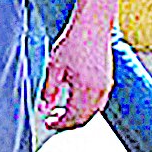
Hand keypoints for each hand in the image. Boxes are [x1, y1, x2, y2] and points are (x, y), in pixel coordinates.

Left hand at [39, 13, 112, 129]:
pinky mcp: (107, 81)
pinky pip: (97, 102)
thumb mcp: (54, 68)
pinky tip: (73, 100)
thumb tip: (43, 108)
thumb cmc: (72, 44)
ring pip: (92, 112)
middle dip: (67, 122)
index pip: (72, 118)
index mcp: (85, 90)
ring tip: (59, 110)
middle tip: (52, 119)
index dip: (59, 124)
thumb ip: (48, 91)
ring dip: (76, 115)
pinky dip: (85, 107)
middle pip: (84, 118)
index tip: (46, 122)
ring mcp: (106, 87)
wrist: (93, 27)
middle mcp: (99, 92)